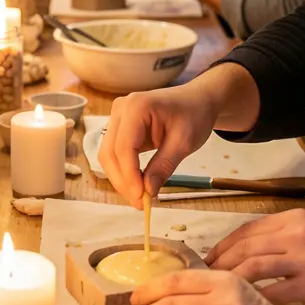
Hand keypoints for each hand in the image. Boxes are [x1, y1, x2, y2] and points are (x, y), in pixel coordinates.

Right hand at [99, 81, 219, 203]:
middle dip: (123, 180)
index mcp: (137, 106)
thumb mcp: (184, 142)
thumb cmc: (194, 115)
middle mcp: (120, 108)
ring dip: (121, 179)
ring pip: (108, 155)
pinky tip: (137, 184)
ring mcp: (117, 117)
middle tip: (140, 203)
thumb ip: (164, 166)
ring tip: (140, 197)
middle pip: (110, 152)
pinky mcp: (119, 127)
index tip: (141, 197)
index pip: (124, 146)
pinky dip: (124, 171)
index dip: (129, 174)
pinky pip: (115, 153)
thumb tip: (147, 192)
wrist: (197, 101)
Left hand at [207, 209, 304, 304]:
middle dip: (221, 263)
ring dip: (232, 280)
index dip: (223, 245)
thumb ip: (279, 237)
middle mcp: (298, 233)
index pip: (247, 229)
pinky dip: (255, 298)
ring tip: (217, 292)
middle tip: (205, 279)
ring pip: (254, 267)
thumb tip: (238, 252)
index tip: (207, 259)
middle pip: (246, 247)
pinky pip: (274, 292)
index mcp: (294, 218)